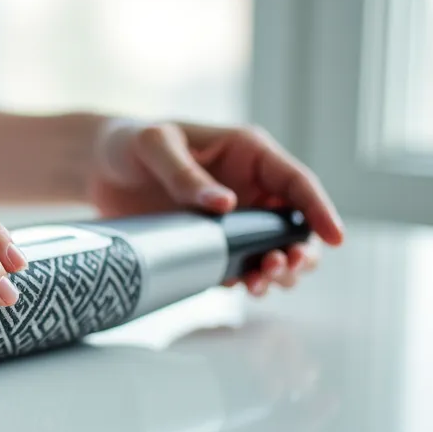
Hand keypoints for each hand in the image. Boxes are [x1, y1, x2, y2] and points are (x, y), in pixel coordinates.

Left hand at [89, 120, 344, 294]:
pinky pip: (243, 266)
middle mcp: (250, 187)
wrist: (97, 168)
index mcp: (248, 153)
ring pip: (274, 250)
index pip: (297, 182)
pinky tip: (243, 288)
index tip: (335, 238)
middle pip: (295, 224)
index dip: (320, 210)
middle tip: (283, 268)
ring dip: (278, 270)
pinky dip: (249, 280)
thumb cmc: (129, 143)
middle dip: (299, 250)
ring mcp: (234, 217)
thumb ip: (185, 173)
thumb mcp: (154, 145)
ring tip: (260, 283)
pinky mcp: (213, 242)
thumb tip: (224, 204)